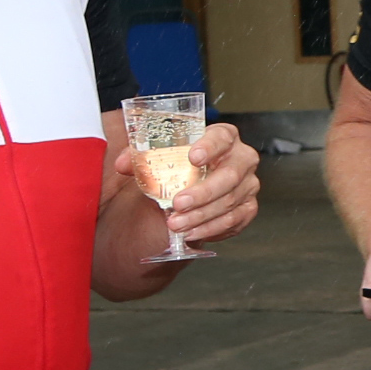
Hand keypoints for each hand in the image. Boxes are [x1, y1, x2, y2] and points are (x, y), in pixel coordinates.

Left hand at [116, 122, 261, 245]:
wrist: (195, 186)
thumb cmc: (181, 166)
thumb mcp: (160, 157)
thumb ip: (140, 157)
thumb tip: (122, 163)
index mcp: (223, 137)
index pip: (222, 137)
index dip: (210, 147)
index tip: (193, 157)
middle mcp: (242, 158)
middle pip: (230, 175)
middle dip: (203, 192)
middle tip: (178, 203)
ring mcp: (248, 184)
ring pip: (230, 201)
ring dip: (201, 216)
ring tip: (176, 224)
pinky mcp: (248, 207)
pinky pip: (234, 220)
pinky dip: (211, 229)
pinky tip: (192, 232)